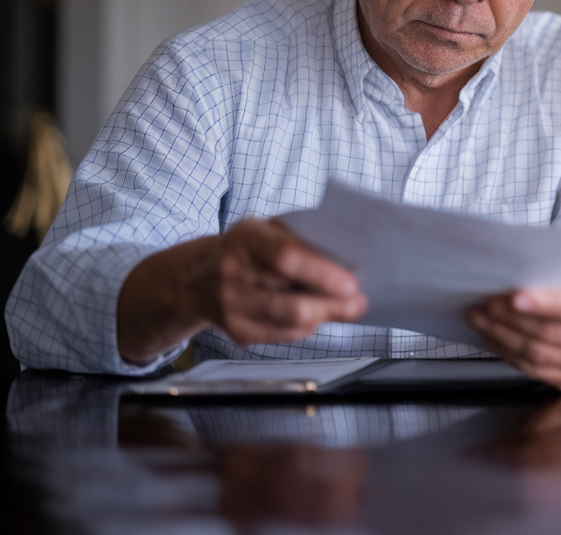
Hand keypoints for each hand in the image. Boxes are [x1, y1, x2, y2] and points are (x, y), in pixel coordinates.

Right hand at [118, 218, 367, 362]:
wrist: (198, 277)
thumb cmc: (247, 248)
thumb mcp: (269, 228)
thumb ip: (302, 238)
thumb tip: (348, 257)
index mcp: (245, 238)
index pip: (286, 259)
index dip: (322, 274)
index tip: (351, 283)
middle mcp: (232, 273)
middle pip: (291, 302)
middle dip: (333, 305)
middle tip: (358, 302)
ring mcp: (231, 307)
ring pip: (290, 323)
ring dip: (325, 317)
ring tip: (347, 308)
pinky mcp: (236, 331)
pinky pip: (283, 336)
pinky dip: (307, 327)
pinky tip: (317, 315)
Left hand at [467, 275, 560, 390]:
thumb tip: (518, 275)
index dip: (544, 304)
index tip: (515, 297)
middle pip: (549, 333)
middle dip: (510, 318)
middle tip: (485, 305)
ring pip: (537, 354)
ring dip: (501, 336)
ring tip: (480, 319)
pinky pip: (533, 370)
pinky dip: (508, 353)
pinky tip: (493, 338)